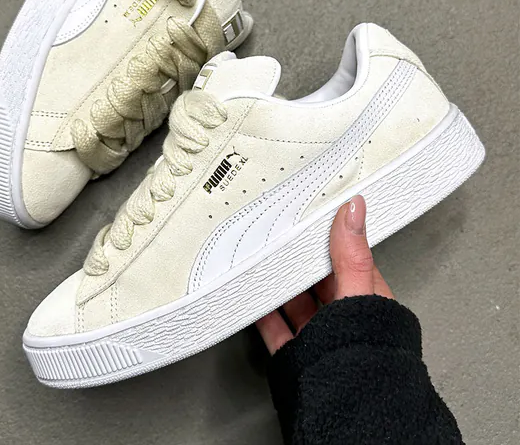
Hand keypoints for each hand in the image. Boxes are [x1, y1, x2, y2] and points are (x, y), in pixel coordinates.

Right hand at [256, 195, 393, 354]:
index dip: (326, 237)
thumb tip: (355, 210)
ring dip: (277, 286)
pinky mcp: (298, 353)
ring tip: (261, 264)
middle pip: (314, 279)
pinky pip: (276, 327)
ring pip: (294, 302)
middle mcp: (342, 315)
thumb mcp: (358, 294)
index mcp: (365, 296)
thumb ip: (352, 255)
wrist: (349, 409)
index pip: (344, 257)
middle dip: (296, 261)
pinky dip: (263, 313)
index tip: (307, 219)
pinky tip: (253, 301)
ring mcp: (319, 335)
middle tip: (277, 238)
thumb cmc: (367, 354)